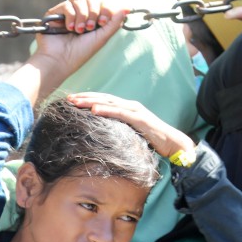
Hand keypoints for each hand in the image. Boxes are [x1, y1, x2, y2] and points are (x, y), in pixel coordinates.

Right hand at [29, 4, 126, 85]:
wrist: (60, 61)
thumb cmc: (80, 53)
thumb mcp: (102, 38)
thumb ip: (114, 23)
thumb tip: (128, 8)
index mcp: (91, 18)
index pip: (101, 2)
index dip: (104, 8)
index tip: (103, 21)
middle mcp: (79, 14)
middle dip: (93, 12)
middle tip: (90, 27)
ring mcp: (66, 14)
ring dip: (82, 15)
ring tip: (79, 30)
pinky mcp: (54, 14)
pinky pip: (67, 5)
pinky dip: (71, 16)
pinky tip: (70, 28)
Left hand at [67, 92, 192, 158]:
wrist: (173, 143)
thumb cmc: (151, 140)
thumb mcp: (129, 134)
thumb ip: (117, 130)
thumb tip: (101, 136)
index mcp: (126, 109)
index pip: (104, 101)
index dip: (87, 99)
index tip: (71, 101)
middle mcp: (130, 106)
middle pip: (103, 99)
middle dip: (85, 98)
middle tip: (68, 98)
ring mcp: (135, 111)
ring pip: (109, 103)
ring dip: (91, 101)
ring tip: (76, 102)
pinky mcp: (140, 119)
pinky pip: (120, 113)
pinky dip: (106, 110)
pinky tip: (94, 110)